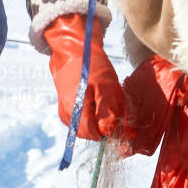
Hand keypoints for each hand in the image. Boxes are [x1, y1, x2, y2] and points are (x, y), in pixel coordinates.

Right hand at [43, 13, 126, 138]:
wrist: (73, 52)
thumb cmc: (92, 66)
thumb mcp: (107, 87)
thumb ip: (108, 112)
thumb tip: (110, 134)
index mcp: (76, 109)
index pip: (94, 135)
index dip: (110, 132)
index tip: (122, 122)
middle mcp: (67, 114)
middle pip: (91, 134)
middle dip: (105, 126)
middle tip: (115, 108)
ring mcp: (65, 113)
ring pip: (87, 130)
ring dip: (99, 122)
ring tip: (104, 102)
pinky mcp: (65, 111)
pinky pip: (82, 123)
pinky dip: (92, 117)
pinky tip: (96, 102)